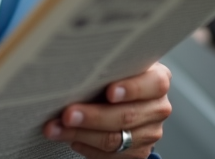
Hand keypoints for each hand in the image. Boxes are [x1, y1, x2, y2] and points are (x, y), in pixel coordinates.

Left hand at [43, 62, 170, 157]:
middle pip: (126, 116)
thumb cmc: (116, 75)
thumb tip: (74, 64)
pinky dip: (87, 148)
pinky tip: (71, 139)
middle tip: (67, 114)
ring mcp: (150, 132)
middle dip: (92, 116)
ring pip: (115, 139)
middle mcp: (158, 108)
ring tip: (56, 128)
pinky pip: (111, 156)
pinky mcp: (138, 152)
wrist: (124, 98)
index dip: (131, 89)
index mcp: (158, 80)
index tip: (109, 91)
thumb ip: (108, 65)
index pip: (153, 84)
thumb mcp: (118, 64)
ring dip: (80, 134)